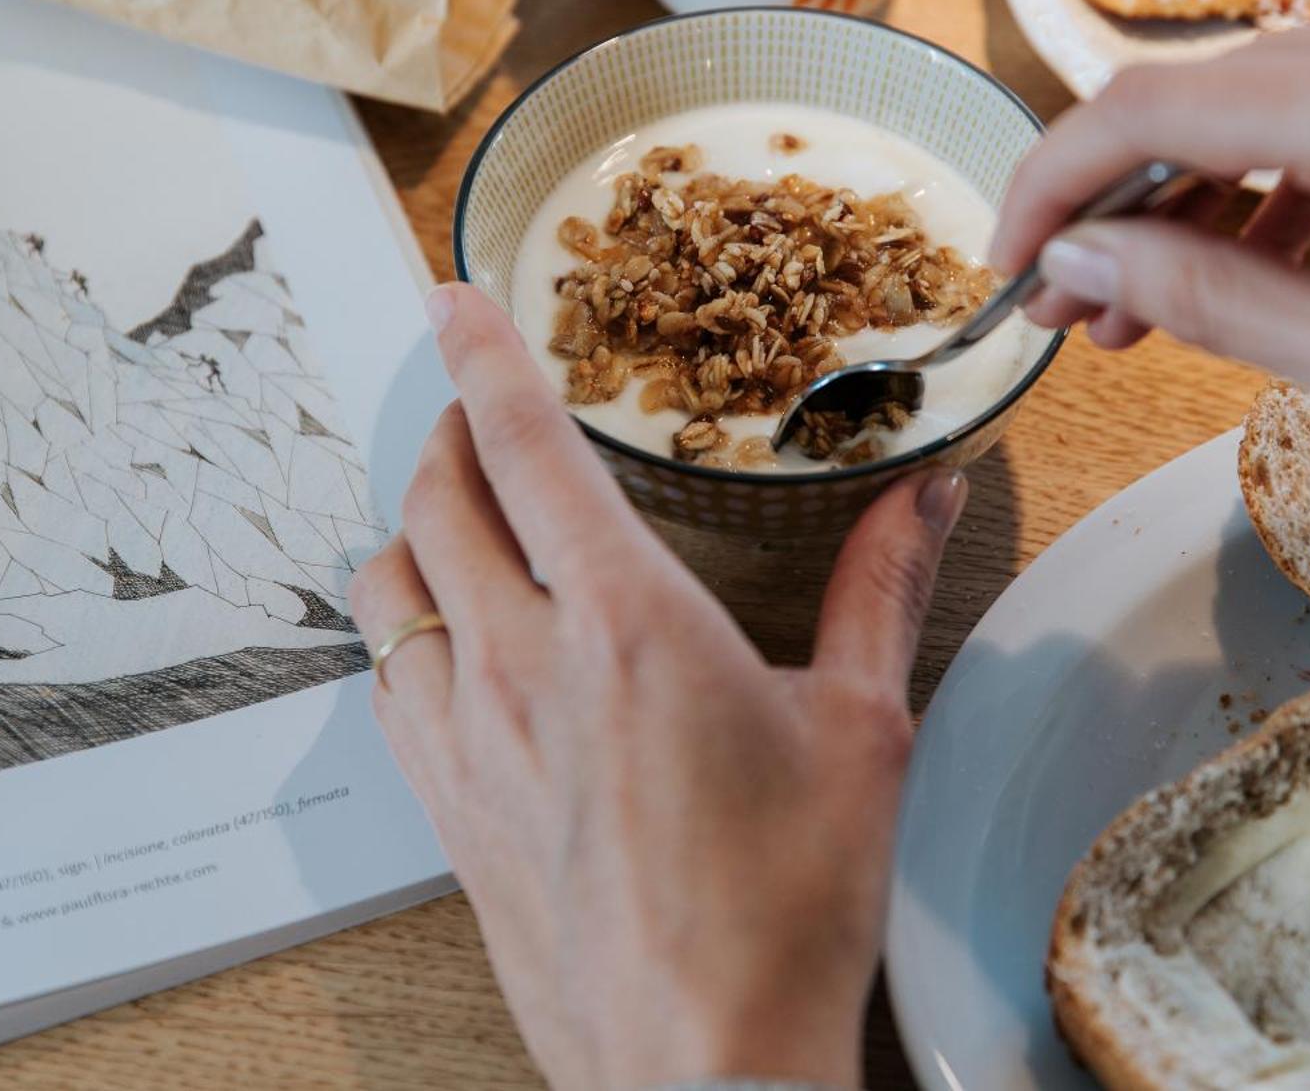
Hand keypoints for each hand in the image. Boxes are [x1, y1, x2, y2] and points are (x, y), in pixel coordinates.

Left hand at [348, 285, 968, 1089]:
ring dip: (413, 520)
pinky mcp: (441, 804)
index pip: (525, 445)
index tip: (458, 296)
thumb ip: (881, 591)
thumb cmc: (786, 912)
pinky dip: (402, 619)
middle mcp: (522, 665)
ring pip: (387, 577)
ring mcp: (464, 739)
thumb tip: (925, 494)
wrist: (702, 1065)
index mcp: (627, 625)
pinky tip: (448, 634)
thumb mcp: (861, 734)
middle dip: (450, 427)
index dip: (484, 353)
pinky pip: (384, 674)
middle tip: (483, 411)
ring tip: (459, 512)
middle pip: (435, 494)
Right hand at [991, 0, 1309, 462]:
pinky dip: (1278, 171)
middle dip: (1119, 206)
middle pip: (1197, 100)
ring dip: (1195, 194)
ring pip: (1261, 98)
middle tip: (1077, 308)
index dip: (1051, 185)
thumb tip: (1075, 259)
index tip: (1011, 262)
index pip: (1144, 110)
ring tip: (1153, 304)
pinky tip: (1255, 259)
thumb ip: (1202, 298)